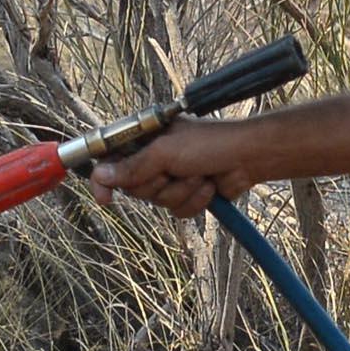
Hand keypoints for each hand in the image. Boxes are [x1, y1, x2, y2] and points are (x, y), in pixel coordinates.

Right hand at [90, 116, 260, 217]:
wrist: (249, 158)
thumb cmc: (211, 143)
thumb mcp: (166, 153)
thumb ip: (132, 166)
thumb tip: (101, 175)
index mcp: (146, 139)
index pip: (113, 160)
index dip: (105, 179)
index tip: (104, 198)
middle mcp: (155, 158)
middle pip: (135, 187)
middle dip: (158, 184)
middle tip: (174, 171)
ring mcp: (172, 176)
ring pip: (158, 201)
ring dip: (181, 192)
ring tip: (199, 175)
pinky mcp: (187, 193)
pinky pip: (177, 210)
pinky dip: (194, 201)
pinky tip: (208, 187)